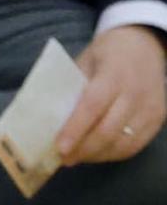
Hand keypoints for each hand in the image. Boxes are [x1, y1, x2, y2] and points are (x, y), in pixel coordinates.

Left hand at [51, 25, 166, 168]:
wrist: (145, 45)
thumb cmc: (107, 53)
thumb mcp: (84, 61)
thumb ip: (72, 87)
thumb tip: (50, 120)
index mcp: (114, 74)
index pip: (93, 106)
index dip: (75, 129)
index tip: (59, 148)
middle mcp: (136, 93)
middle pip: (109, 130)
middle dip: (84, 149)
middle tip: (63, 159)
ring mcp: (151, 108)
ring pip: (124, 142)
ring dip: (98, 155)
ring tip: (77, 158)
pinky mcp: (159, 119)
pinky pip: (136, 144)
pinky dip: (115, 153)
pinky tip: (98, 153)